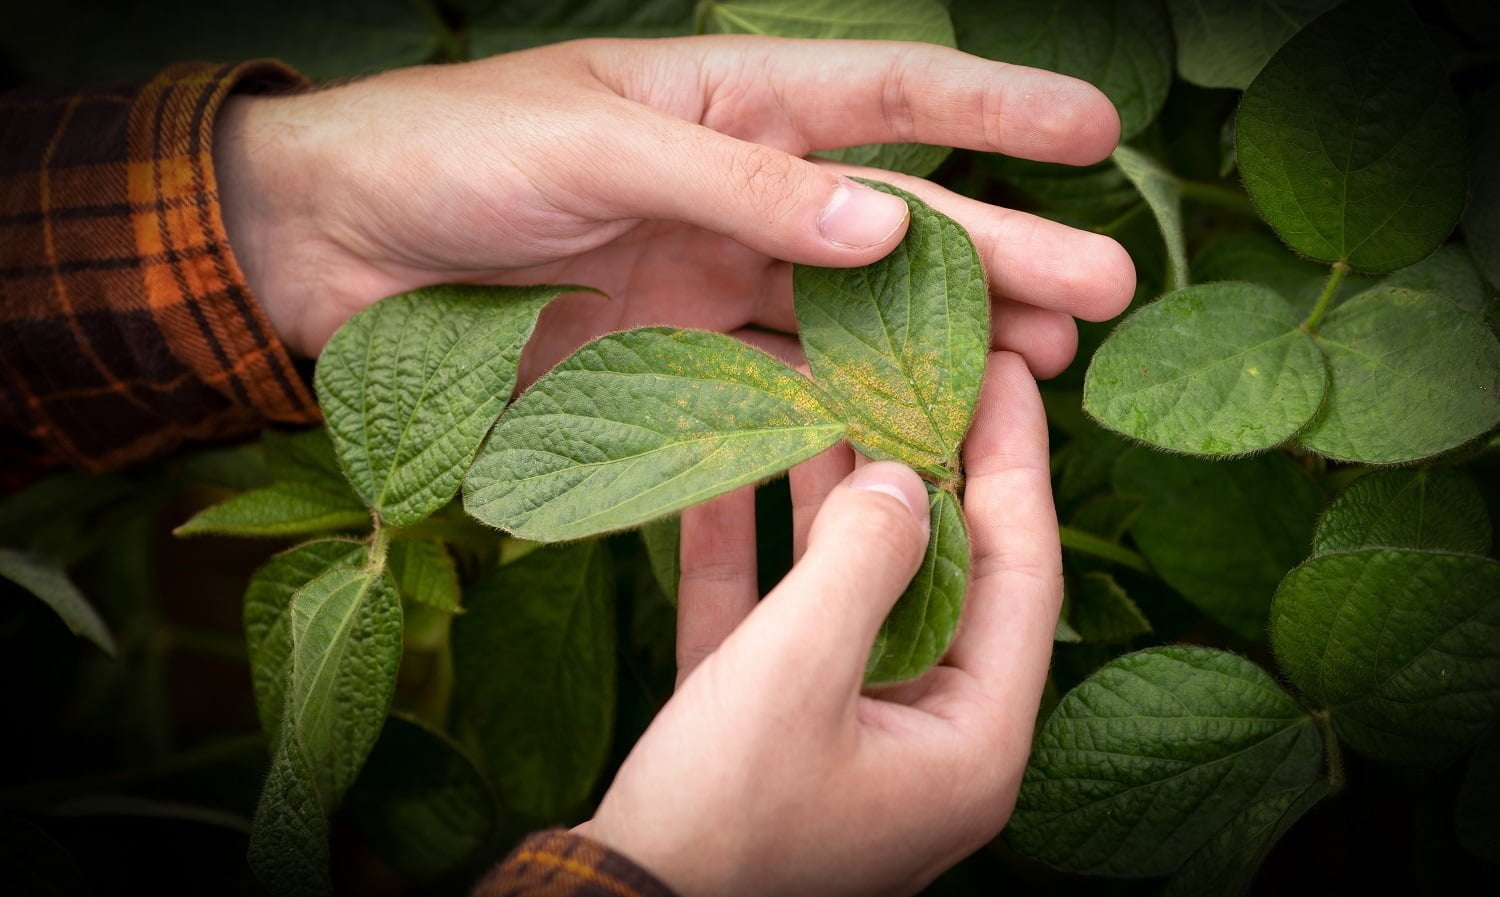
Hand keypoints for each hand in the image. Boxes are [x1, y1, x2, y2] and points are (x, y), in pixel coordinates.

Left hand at [214, 36, 1133, 382]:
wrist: (325, 251)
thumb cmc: (448, 156)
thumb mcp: (596, 145)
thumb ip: (740, 187)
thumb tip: (885, 225)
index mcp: (725, 100)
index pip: (889, 94)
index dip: (995, 106)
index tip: (1096, 127)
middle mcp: (736, 189)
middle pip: (896, 225)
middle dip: (1005, 255)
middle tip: (1106, 293)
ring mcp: (709, 279)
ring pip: (851, 317)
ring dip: (941, 345)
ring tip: (1040, 373)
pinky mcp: (666, 359)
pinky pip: (772, 388)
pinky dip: (839, 413)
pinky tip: (906, 437)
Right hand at [576, 351, 1061, 896]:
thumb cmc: (720, 821)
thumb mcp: (794, 674)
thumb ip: (861, 560)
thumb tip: (903, 474)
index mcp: (971, 739)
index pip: (1021, 571)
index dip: (1013, 459)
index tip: (1002, 368)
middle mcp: (923, 734)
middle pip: (937, 569)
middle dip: (911, 465)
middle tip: (904, 368)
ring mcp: (844, 730)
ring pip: (850, 585)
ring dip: (824, 496)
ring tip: (814, 393)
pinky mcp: (766, 728)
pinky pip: (771, 620)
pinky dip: (746, 552)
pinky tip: (715, 473)